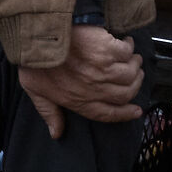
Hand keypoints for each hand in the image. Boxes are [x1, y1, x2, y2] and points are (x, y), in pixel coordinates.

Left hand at [17, 25, 143, 139]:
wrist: (39, 37)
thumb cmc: (34, 62)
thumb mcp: (36, 90)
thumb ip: (49, 113)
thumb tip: (56, 134)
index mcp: (79, 100)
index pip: (108, 113)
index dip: (125, 114)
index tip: (137, 111)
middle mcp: (95, 88)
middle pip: (125, 94)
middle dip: (134, 86)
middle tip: (136, 77)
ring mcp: (103, 69)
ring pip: (131, 74)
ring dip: (135, 65)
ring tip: (133, 59)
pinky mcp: (108, 50)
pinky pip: (127, 52)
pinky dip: (129, 47)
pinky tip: (126, 42)